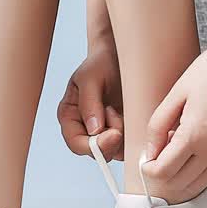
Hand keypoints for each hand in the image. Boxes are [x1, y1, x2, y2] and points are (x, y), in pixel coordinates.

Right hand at [57, 37, 123, 159]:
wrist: (122, 54)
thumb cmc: (102, 62)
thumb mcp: (90, 76)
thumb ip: (89, 103)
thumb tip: (94, 130)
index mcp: (70, 118)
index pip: (76, 144)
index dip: (94, 146)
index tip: (114, 134)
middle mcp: (85, 129)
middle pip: (97, 153)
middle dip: (112, 139)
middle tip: (118, 113)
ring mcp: (105, 133)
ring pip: (116, 151)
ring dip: (125, 134)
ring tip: (123, 108)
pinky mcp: (124, 132)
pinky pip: (130, 144)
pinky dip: (136, 134)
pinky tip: (135, 114)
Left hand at [142, 28, 206, 195]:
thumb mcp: (176, 94)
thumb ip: (158, 126)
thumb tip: (150, 150)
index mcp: (195, 135)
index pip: (163, 171)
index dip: (148, 169)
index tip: (146, 162)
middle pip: (180, 183)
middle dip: (163, 175)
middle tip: (157, 159)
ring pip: (200, 184)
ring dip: (182, 177)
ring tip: (176, 156)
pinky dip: (203, 174)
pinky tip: (196, 157)